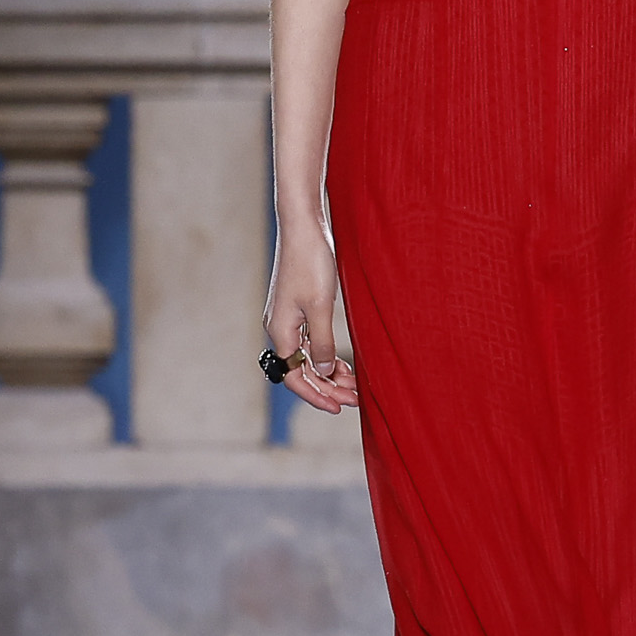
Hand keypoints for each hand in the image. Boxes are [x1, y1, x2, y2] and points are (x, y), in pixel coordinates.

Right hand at [265, 220, 359, 415]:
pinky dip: (325, 353)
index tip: (339, 407)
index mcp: (281, 330)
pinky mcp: (297, 307)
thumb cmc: (311, 262)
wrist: (303, 227)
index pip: (294, 376)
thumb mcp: (321, 306)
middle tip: (355, 399)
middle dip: (327, 387)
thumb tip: (324, 370)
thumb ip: (322, 342)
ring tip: (354, 384)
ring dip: (328, 372)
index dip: (316, 395)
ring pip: (306, 356)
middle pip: (301, 369)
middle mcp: (279, 327)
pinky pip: (309, 341)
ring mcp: (287, 318)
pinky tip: (342, 361)